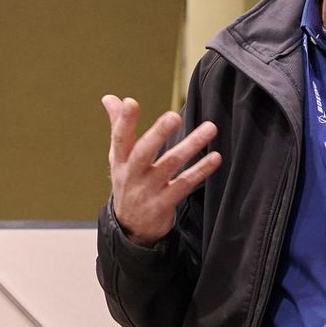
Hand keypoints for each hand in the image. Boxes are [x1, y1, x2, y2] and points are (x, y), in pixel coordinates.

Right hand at [102, 95, 220, 245]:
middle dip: (157, 134)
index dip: (123, 121)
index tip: (130, 103)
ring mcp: (149, 190)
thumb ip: (118, 127)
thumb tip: (110, 98)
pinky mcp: (164, 203)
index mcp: (120, 160)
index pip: (120, 138)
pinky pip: (185, 184)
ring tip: (210, 128)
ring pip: (170, 165)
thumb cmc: (128, 183)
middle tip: (173, 116)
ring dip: (190, 146)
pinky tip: (215, 157)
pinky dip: (200, 170)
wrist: (130, 228)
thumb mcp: (118, 157)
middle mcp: (133, 174)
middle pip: (143, 152)